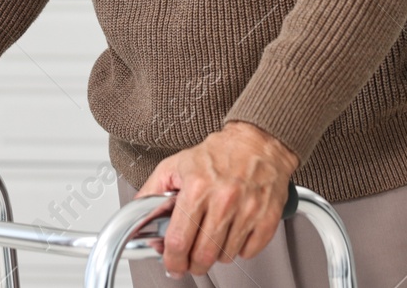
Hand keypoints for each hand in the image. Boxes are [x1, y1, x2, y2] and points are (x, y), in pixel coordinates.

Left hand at [137, 122, 298, 276]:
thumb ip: (152, 193)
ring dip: (216, 254)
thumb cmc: (218, 153)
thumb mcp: (175, 165)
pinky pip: (249, 252)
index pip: (179, 241)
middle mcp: (223, 199)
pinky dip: (240, 248)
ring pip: (225, 257)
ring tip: (215, 235)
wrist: (258, 141)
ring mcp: (248, 209)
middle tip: (192, 259)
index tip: (173, 265)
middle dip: (193, 264)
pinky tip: (234, 231)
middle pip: (203, 256)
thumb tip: (139, 221)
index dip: (172, 261)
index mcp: (197, 187)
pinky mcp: (267, 217)